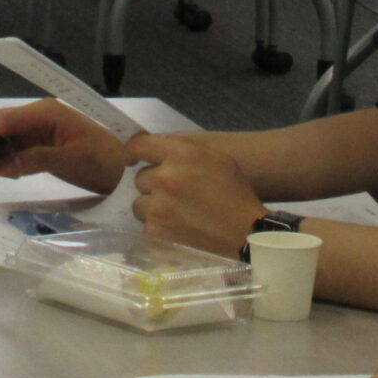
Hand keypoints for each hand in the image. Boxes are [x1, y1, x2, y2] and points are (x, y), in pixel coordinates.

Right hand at [0, 99, 126, 192]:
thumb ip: (36, 159)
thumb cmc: (102, 161)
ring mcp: (38, 126)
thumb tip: (5, 164)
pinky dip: (6, 158)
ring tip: (3, 176)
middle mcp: (37, 114)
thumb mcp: (70, 161)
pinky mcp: (39, 140)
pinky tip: (12, 172)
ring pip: (2, 136)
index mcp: (45, 112)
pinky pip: (13, 145)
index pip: (3, 120)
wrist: (123, 168)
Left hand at [120, 132, 265, 256]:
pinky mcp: (156, 229)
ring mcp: (159, 205)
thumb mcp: (215, 157)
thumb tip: (156, 149)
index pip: (138, 145)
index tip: (132, 159)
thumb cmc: (234, 192)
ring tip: (174, 211)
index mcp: (180, 154)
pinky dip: (158, 224)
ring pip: (139, 201)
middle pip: (140, 177)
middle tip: (174, 193)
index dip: (133, 152)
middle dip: (154, 184)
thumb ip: (183, 149)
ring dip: (152, 205)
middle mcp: (165, 177)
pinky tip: (177, 226)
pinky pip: (146, 222)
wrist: (245, 232)